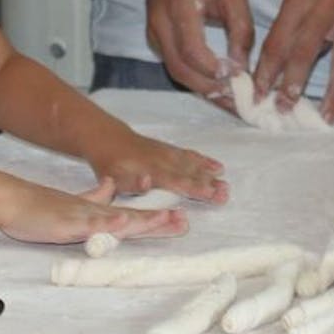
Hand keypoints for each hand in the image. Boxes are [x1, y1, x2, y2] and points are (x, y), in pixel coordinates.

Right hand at [0, 178, 188, 243]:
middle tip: (185, 223)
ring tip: (167, 219)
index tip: (179, 220)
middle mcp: (95, 212)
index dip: (155, 219)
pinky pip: (92, 223)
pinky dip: (109, 221)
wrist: (12, 199)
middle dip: (159, 222)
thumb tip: (111, 187)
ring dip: (143, 220)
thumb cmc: (40, 206)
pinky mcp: (68, 222)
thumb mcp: (74, 203)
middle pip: (132, 219)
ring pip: (118, 219)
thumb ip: (94, 196)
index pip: (132, 216)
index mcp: (97, 210)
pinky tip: (124, 220)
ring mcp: (83, 216)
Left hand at [86, 134, 228, 203]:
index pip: (178, 181)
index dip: (196, 188)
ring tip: (226, 183)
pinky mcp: (169, 150)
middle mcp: (163, 160)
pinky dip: (204, 160)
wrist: (107, 139)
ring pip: (193, 164)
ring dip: (210, 174)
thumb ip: (130, 183)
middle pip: (190, 173)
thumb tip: (148, 182)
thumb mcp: (112, 178)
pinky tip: (217, 166)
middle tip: (226, 193)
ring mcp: (168, 153)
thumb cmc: (110, 165)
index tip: (212, 194)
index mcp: (151, 171)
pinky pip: (190, 155)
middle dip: (209, 184)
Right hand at [139, 0, 253, 100]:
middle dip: (210, 90)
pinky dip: (196, 81)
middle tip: (237, 101)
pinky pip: (175, 68)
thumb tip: (242, 66)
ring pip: (176, 74)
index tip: (236, 76)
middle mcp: (161, 24)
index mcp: (181, 6)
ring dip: (204, 91)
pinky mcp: (156, 43)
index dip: (213, 69)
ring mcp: (155, 35)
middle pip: (180, 70)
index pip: (191, 49)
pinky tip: (217, 87)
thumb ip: (240, 28)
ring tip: (231, 101)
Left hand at [254, 0, 333, 123]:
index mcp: (299, 0)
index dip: (267, 70)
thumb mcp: (298, 5)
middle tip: (285, 108)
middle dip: (294, 82)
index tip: (259, 96)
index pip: (279, 39)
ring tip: (326, 118)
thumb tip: (264, 79)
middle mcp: (326, 5)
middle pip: (307, 49)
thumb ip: (283, 36)